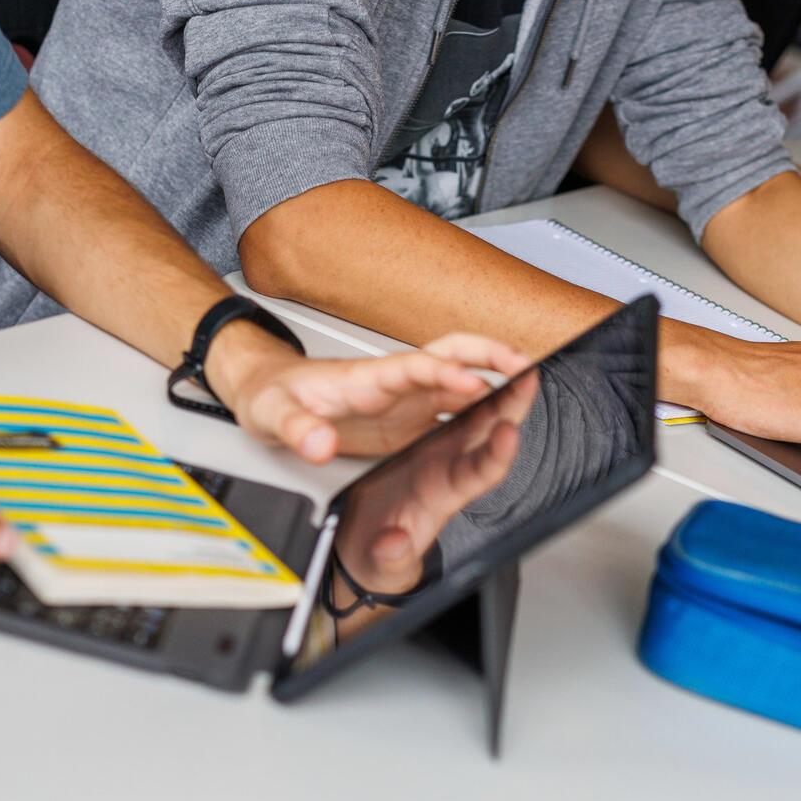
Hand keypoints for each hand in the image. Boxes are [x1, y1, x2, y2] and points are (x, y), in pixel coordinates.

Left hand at [210, 332, 533, 462]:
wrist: (267, 391)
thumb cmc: (272, 397)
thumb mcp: (272, 418)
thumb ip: (296, 430)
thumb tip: (318, 444)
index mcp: (366, 379)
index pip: (413, 368)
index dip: (445, 374)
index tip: (473, 385)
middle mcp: (393, 383)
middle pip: (451, 356)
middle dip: (490, 356)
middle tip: (526, 365)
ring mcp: (404, 399)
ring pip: (461, 378)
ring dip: (496, 379)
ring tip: (533, 385)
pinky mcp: (407, 417)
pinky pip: (455, 404)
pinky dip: (485, 405)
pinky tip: (506, 416)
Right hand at [335, 368, 537, 597]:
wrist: (370, 549)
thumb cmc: (383, 554)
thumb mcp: (383, 562)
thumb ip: (391, 555)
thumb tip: (394, 545)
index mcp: (445, 498)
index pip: (481, 475)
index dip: (498, 455)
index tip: (508, 434)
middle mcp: (452, 471)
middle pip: (492, 436)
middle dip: (512, 406)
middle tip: (527, 375)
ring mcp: (443, 455)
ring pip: (480, 419)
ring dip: (498, 391)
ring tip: (513, 363)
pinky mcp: (428, 444)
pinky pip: (456, 414)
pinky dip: (467, 392)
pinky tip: (475, 372)